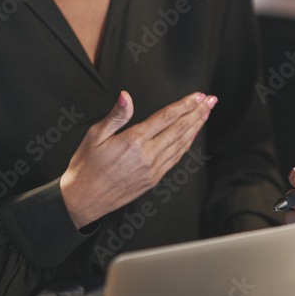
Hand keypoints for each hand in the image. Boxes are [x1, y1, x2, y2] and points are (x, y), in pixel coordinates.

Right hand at [59, 90, 216, 228]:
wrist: (82, 200)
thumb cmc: (85, 166)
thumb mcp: (95, 136)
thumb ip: (116, 115)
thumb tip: (126, 96)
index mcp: (134, 140)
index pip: (167, 116)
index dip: (185, 104)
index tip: (199, 95)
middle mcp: (147, 154)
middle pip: (180, 128)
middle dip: (198, 112)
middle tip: (212, 100)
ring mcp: (153, 168)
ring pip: (181, 143)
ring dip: (196, 126)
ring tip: (206, 113)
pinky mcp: (153, 179)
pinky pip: (175, 158)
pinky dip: (186, 144)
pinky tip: (192, 136)